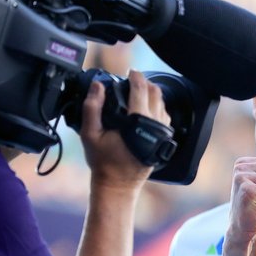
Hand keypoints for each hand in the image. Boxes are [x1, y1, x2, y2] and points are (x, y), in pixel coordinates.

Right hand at [80, 70, 169, 188]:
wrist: (118, 184)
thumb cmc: (103, 161)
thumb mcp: (90, 134)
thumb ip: (92, 108)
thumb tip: (97, 87)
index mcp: (138, 121)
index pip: (141, 90)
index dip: (136, 77)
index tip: (130, 71)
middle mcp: (154, 125)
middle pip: (156, 93)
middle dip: (145, 83)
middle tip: (133, 79)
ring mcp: (162, 132)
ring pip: (163, 104)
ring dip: (152, 94)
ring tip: (139, 91)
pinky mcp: (164, 138)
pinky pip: (165, 116)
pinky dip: (158, 106)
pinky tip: (147, 107)